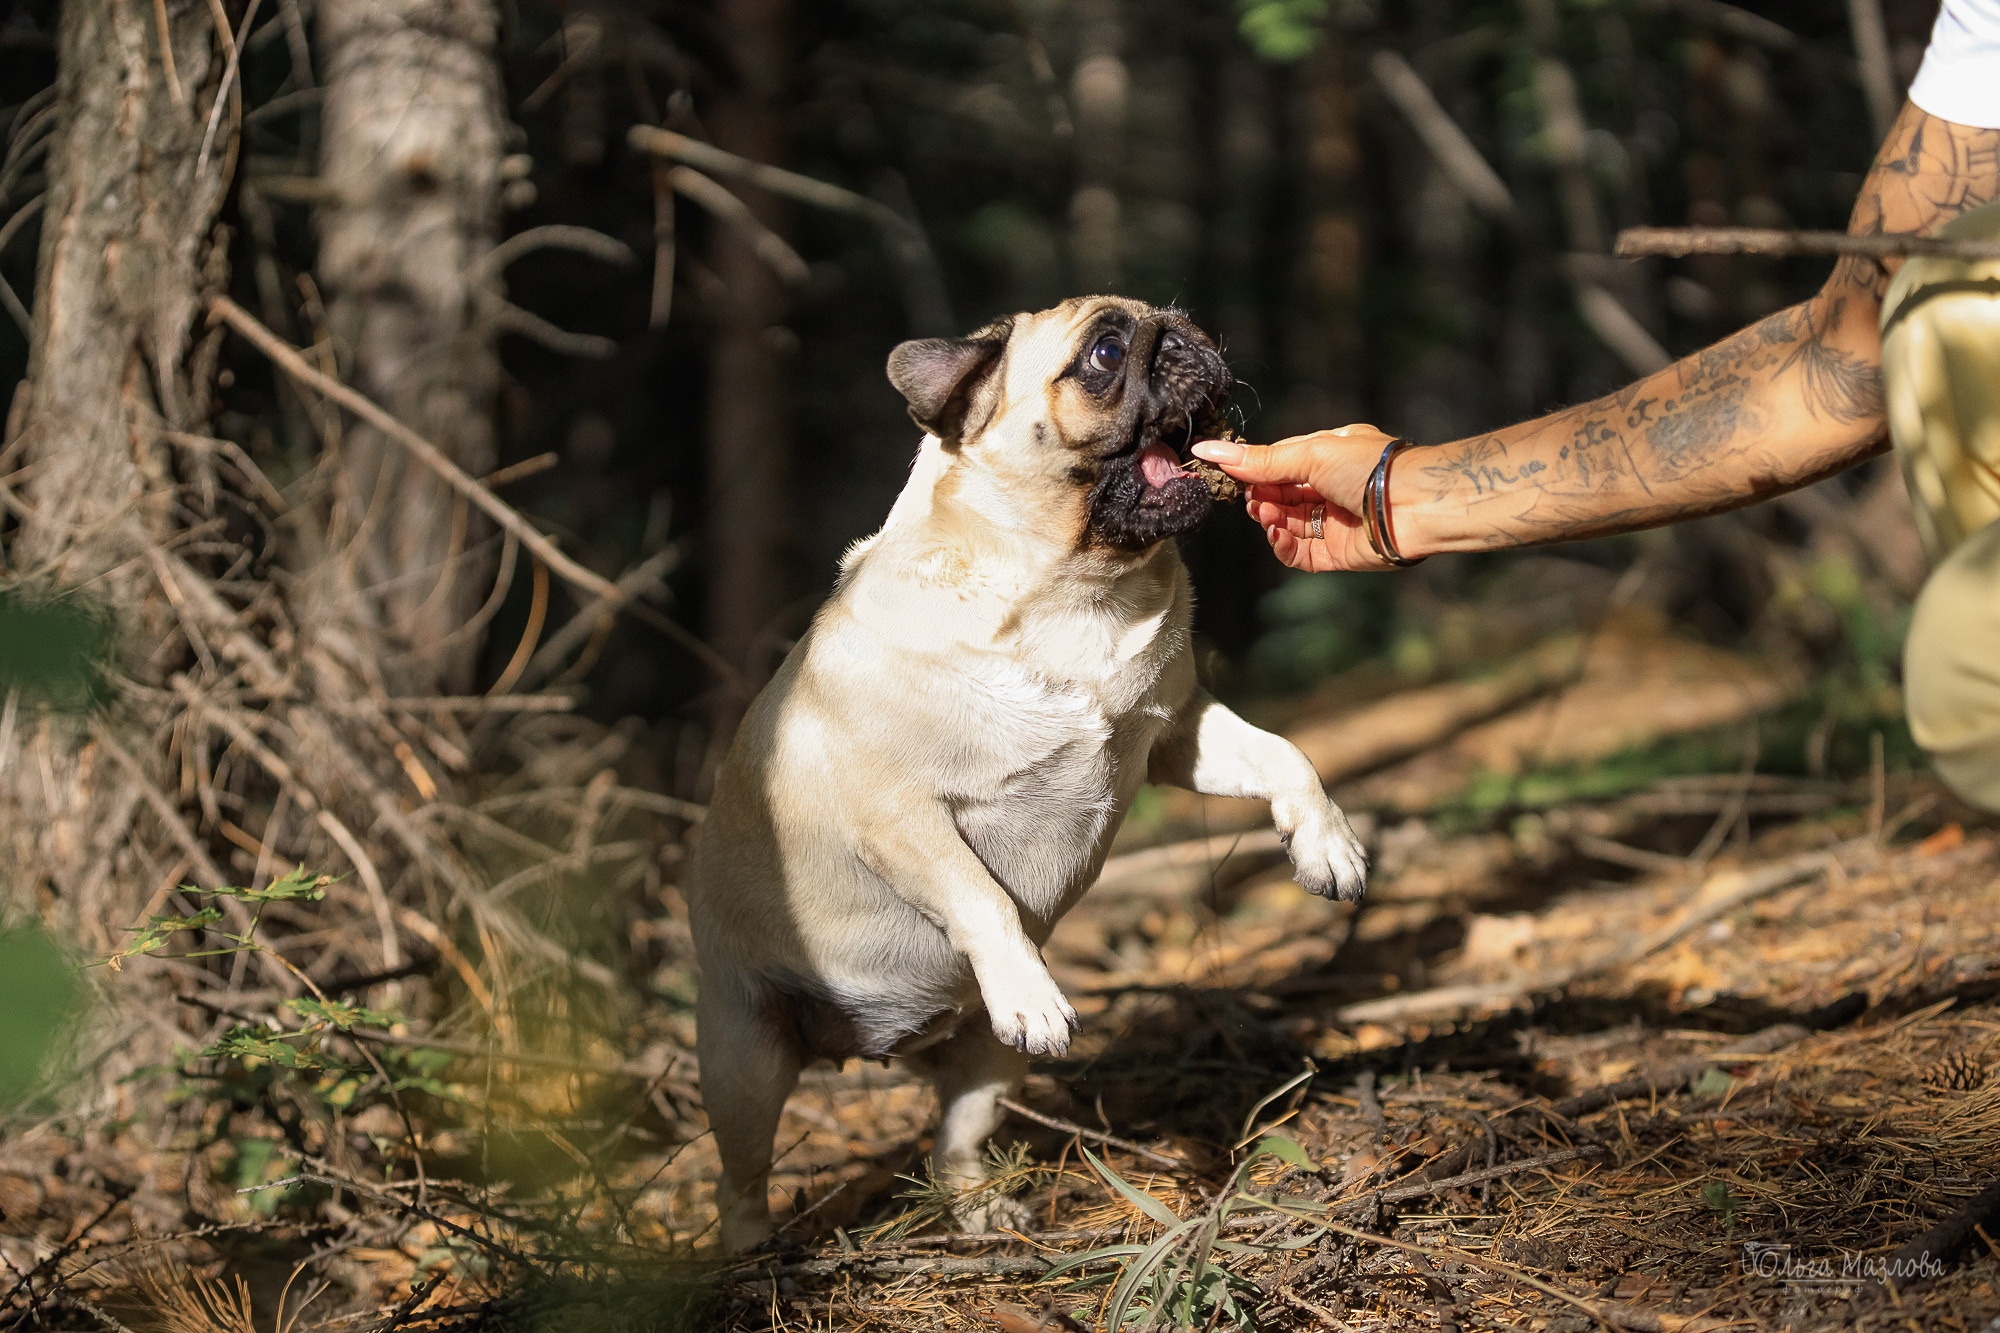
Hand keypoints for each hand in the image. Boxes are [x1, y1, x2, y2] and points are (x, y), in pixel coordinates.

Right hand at [1192, 425, 1405, 571]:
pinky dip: (1283, 546)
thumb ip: (1261, 460)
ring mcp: (1332, 523)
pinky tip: (1277, 534)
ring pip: (1286, 526)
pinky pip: (1299, 554)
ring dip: (1271, 521)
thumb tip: (1208, 450)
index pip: (1280, 465)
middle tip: (1254, 500)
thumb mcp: (1310, 454)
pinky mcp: (1336, 553)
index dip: (1255, 472)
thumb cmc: (1368, 468)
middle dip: (1262, 498)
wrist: (1413, 505)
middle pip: (1280, 497)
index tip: (1233, 476)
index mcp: (1327, 457)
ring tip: (1268, 515)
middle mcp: (1329, 489)